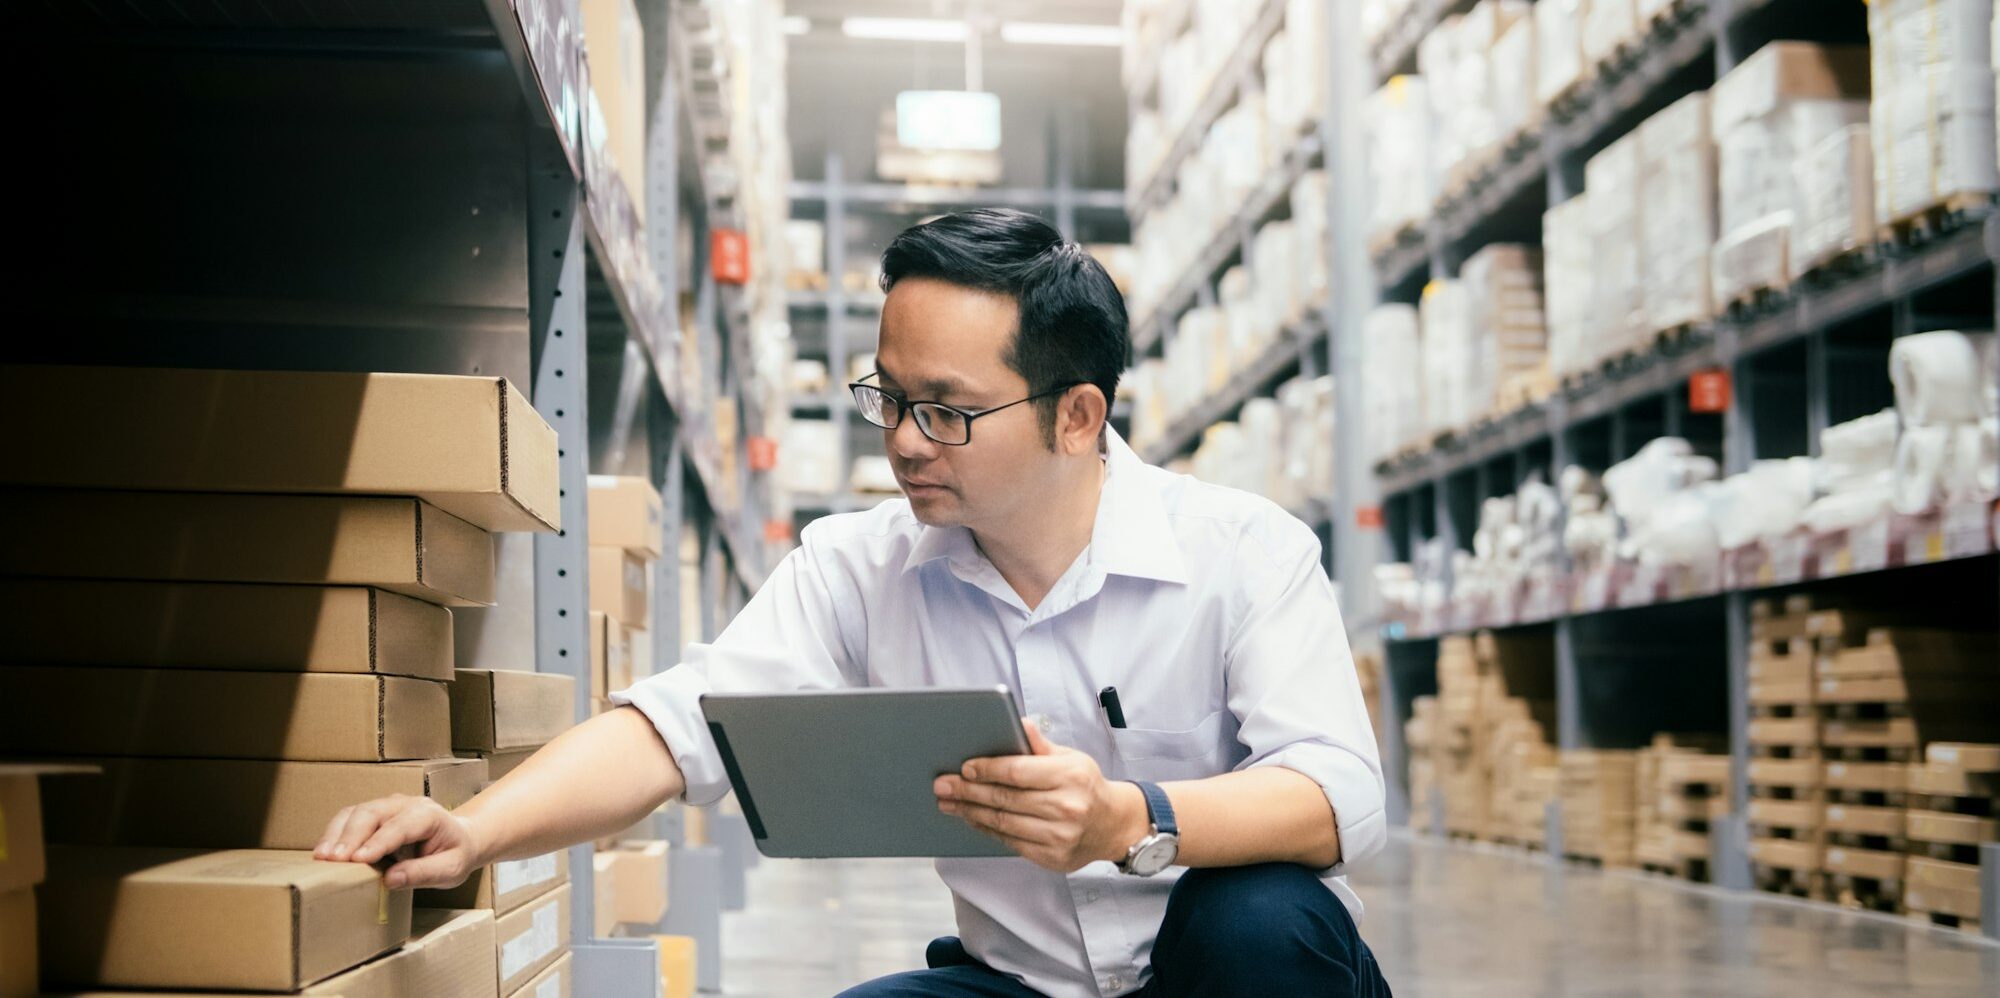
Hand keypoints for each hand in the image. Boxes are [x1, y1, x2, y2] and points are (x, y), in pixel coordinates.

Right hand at [312, 794, 483, 889]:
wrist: (459, 839)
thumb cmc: (455, 853)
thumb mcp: (451, 869)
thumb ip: (423, 873)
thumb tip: (391, 879)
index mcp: (428, 815)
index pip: (400, 826)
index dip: (377, 842)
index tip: (358, 859)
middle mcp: (405, 804)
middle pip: (372, 813)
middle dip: (350, 836)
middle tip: (332, 860)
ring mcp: (387, 807)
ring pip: (356, 812)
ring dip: (336, 834)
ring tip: (322, 857)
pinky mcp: (373, 815)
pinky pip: (350, 819)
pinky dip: (335, 834)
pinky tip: (324, 852)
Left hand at [933, 720, 1147, 872]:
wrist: (1112, 825)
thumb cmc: (1084, 784)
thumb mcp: (1070, 758)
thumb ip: (1040, 744)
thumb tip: (1018, 721)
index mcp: (1070, 776)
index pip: (1018, 772)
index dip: (987, 769)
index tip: (963, 767)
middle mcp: (1067, 807)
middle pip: (1006, 799)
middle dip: (968, 792)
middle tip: (942, 786)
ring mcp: (1060, 836)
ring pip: (1004, 823)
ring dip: (970, 813)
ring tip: (949, 803)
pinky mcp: (1052, 858)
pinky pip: (1010, 842)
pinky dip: (987, 830)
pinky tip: (972, 819)